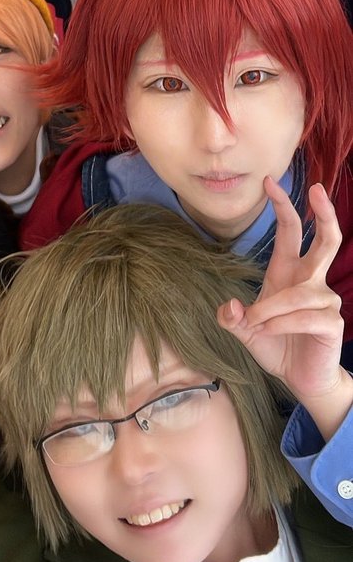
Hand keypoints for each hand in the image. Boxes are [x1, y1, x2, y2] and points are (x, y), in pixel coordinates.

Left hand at [217, 177, 352, 438]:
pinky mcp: (332, 323)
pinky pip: (306, 316)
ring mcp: (325, 301)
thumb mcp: (245, 332)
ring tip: (256, 323)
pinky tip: (269, 331)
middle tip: (318, 190)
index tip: (269, 182)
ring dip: (273, 308)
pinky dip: (282, 323)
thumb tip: (230, 307)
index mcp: (289, 273)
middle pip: (326, 240)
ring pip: (300, 293)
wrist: (300, 379)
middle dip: (324, 214)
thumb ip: (232, 318)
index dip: (283, 206)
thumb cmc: (277, 346)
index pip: (292, 232)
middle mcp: (311, 281)